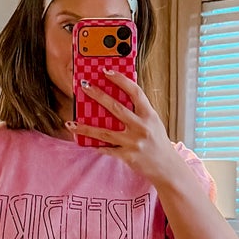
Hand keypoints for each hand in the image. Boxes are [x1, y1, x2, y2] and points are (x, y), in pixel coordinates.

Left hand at [70, 68, 182, 188]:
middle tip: (84, 86)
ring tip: (70, 123)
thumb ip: (139, 111)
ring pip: (104, 132)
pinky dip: (96, 145)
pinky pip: (107, 149)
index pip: (134, 92)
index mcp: (149, 115)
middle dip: (98, 95)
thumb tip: (118, 97)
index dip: (120, 80)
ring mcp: (133, 142)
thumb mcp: (153, 122)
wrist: (167, 167)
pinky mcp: (127, 156)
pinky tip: (83, 142)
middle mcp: (142, 127)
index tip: (106, 71)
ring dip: (85, 127)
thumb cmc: (158, 142)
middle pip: (115, 108)